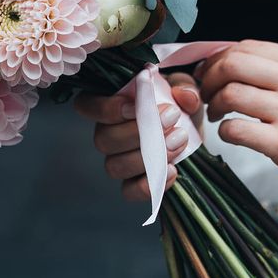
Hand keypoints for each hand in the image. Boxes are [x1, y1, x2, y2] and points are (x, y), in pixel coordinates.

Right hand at [74, 73, 203, 200]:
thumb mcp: (182, 89)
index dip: (106, 109)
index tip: (136, 106)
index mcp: (110, 104)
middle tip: (170, 119)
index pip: (87, 106)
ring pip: (114, 165)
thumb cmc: (177, 104)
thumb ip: (184, 87)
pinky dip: (149, 185)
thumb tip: (185, 96)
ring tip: (177, 141)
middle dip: (137, 132)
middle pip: (103, 139)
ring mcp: (118, 160)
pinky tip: (172, 170)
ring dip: (146, 157)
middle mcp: (107, 133)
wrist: (190, 132)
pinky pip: (129, 191)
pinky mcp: (133, 183)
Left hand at [197, 40, 277, 221]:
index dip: (218, 58)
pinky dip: (225, 131)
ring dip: (214, 104)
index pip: (247, 46)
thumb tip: (229, 61)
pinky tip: (232, 134)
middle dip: (210, 77)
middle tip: (206, 93)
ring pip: (231, 94)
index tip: (209, 72)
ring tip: (219, 115)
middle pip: (233, 63)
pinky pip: (237, 129)